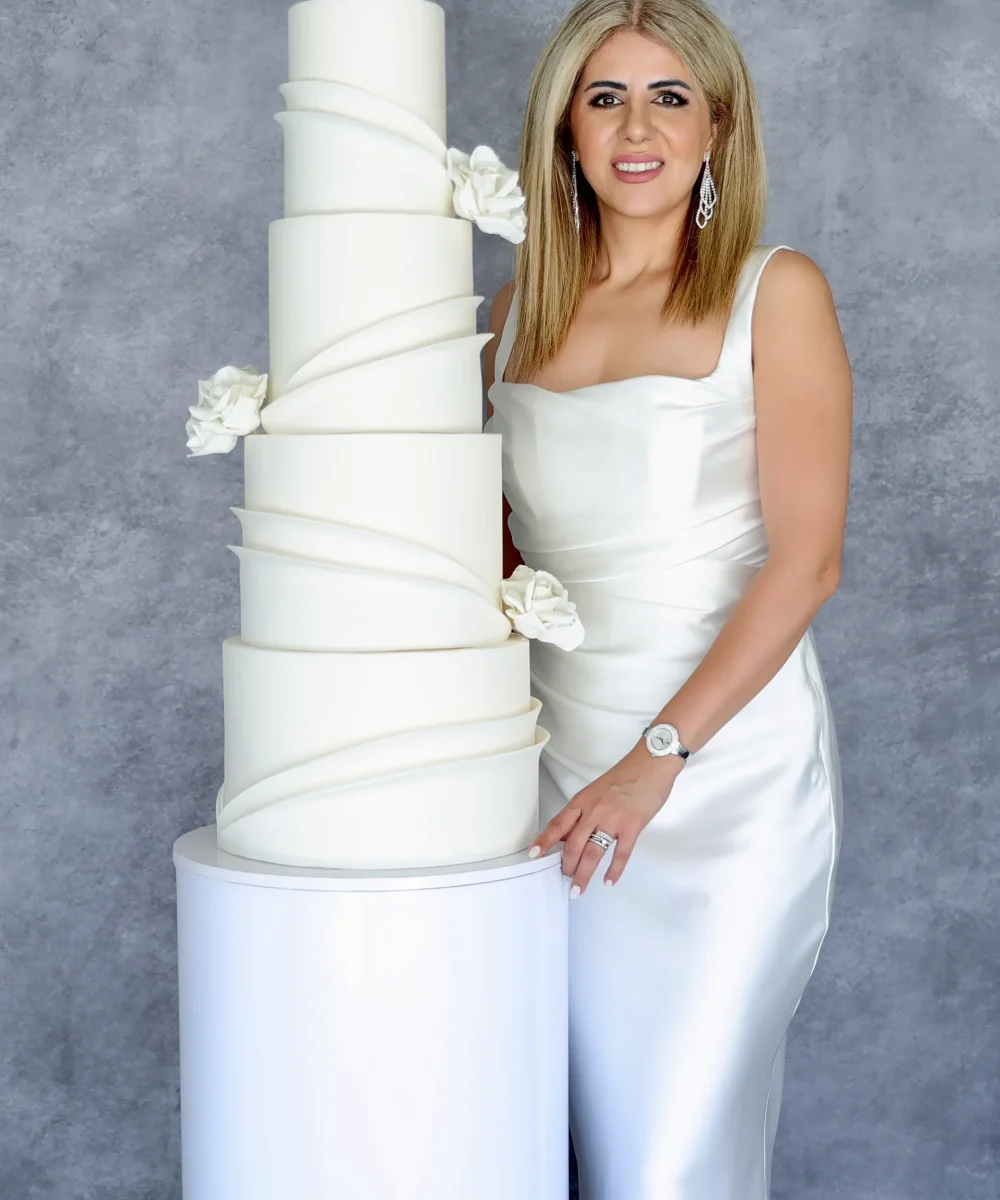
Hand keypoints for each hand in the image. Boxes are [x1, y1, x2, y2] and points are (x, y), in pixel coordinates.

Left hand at [529, 740, 684, 895]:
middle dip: (567, 866)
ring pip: (593, 853)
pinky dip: (614, 870)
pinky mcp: (632, 826)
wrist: (651, 764)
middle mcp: (594, 811)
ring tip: (579, 889)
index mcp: (582, 800)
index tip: (534, 854)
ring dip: (584, 874)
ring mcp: (613, 819)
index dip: (545, 840)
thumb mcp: (596, 791)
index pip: (558, 824)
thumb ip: (583, 812)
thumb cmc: (626, 776)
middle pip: (574, 844)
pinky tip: (608, 881)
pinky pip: (621, 854)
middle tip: (566, 880)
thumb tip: (570, 835)